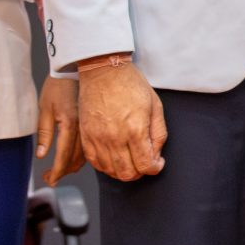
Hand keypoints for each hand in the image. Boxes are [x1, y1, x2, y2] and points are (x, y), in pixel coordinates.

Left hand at [35, 75, 85, 184]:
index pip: (63, 156)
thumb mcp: (44, 108)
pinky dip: (82, 156)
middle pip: (75, 159)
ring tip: (60, 171)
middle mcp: (84, 127)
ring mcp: (92, 126)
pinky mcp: (94, 124)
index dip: (56, 171)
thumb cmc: (57, 86)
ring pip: (85, 155)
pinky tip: (74, 159)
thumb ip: (44, 133)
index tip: (50, 180)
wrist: (76, 68)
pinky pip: (91, 146)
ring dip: (72, 166)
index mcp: (69, 123)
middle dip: (62, 172)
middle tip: (51, 178)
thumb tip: (42, 155)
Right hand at [78, 59, 166, 180]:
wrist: (103, 71)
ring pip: (111, 171)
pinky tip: (114, 159)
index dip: (155, 168)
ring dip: (123, 171)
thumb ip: (158, 134)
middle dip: (140, 172)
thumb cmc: (131, 84)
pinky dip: (106, 166)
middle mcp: (115, 138)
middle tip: (144, 163)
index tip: (157, 163)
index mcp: (135, 130)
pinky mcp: (86, 136)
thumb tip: (156, 156)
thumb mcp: (155, 106)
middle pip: (128, 174)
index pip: (145, 165)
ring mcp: (98, 138)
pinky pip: (95, 162)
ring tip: (130, 161)